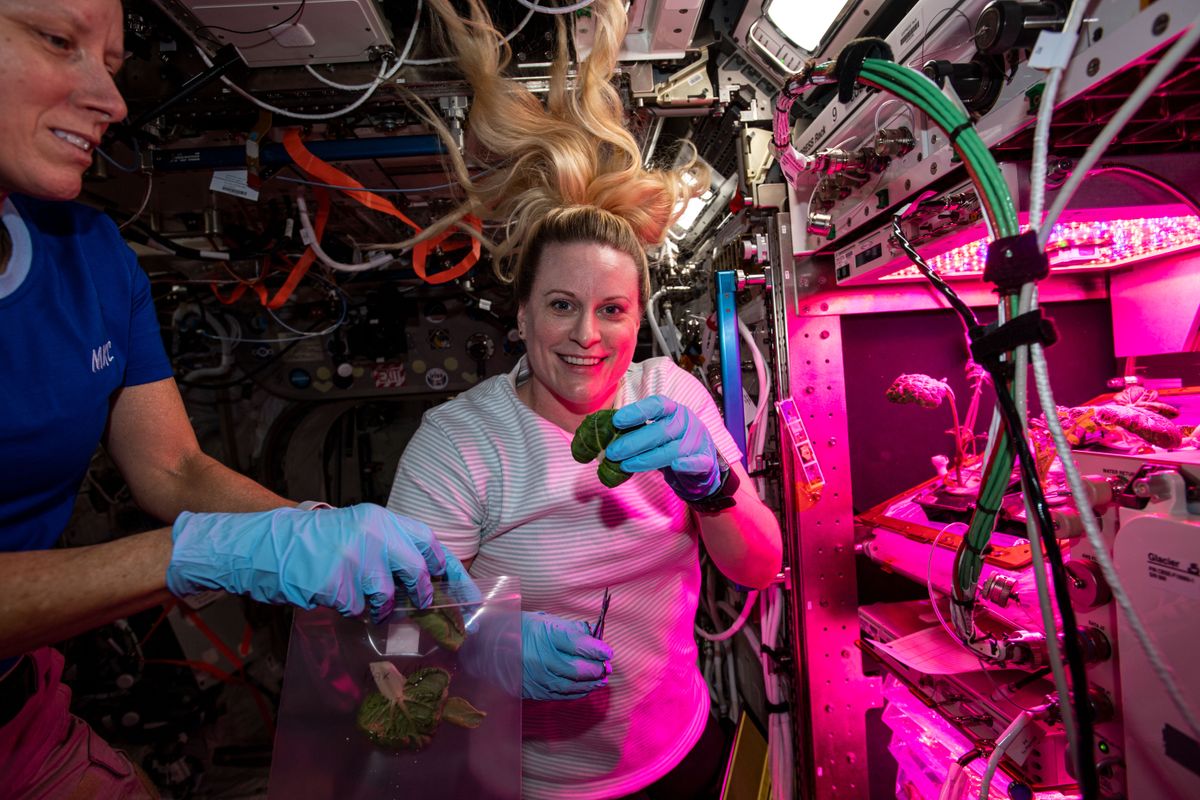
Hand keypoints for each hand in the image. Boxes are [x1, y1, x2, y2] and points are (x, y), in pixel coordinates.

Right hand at [166, 503, 455, 622]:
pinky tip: (330, 595)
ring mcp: (354, 559)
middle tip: (421, 607)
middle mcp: (372, 534)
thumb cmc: (316, 542)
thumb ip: (391, 548)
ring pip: (385, 597)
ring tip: (358, 598)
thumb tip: (429, 582)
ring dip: (376, 607)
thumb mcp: (359, 531)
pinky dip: (348, 609)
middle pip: (415, 572)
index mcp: (381, 519)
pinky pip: (356, 609)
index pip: (429, 542)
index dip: (451, 568)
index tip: (468, 592)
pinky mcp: (335, 584)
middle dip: (421, 595)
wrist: (267, 545)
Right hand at [521, 611, 611, 700]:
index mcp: (545, 635)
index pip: (578, 645)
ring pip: (572, 685)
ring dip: (590, 683)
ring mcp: (537, 677)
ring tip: (600, 678)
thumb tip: (593, 637)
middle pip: (577, 669)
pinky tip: (585, 687)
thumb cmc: (520, 629)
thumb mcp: (545, 620)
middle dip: (597, 669)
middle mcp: (541, 659)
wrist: (489, 646)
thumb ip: (571, 629)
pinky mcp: (533, 691)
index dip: (597, 650)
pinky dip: (577, 692)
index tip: (607, 652)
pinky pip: (561, 695)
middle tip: (607, 666)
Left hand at [607, 395, 722, 500]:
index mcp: (673, 411)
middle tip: (612, 452)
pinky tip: (676, 465)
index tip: (616, 421)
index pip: (657, 405)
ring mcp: (697, 441)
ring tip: (625, 466)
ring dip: (647, 459)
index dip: (637, 411)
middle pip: (661, 430)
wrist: (700, 466)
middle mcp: (686, 422)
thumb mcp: (656, 431)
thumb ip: (637, 430)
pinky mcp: (706, 461)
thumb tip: (605, 434)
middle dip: (634, 442)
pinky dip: (687, 464)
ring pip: (673, 450)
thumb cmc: (670, 444)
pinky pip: (698, 462)